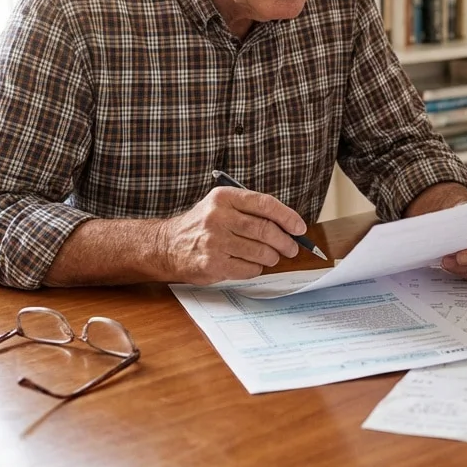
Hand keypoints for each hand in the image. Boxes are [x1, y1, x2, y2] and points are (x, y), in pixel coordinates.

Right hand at [157, 187, 306, 284]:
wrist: (166, 246)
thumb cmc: (202, 225)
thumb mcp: (221, 206)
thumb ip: (250, 211)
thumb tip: (289, 226)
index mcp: (224, 197)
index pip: (265, 204)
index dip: (287, 217)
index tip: (299, 228)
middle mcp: (218, 217)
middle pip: (265, 230)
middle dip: (285, 241)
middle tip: (292, 248)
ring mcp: (214, 242)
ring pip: (260, 252)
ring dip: (272, 257)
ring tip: (272, 257)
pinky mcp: (212, 264)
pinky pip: (248, 269)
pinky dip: (256, 268)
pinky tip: (251, 264)